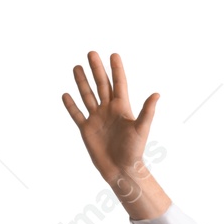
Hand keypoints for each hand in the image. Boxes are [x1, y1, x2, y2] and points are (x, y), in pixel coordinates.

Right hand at [62, 52, 167, 214]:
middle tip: (91, 52)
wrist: (121, 171)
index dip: (116, 69)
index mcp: (122, 108)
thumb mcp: (141, 129)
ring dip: (82, 82)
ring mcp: (97, 119)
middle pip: (101, 85)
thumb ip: (147, 111)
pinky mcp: (87, 129)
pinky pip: (77, 114)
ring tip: (77, 67)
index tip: (113, 54)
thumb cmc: (134, 152)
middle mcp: (108, 110)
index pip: (119, 84)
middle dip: (96, 69)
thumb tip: (157, 94)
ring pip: (88, 96)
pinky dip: (71, 105)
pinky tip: (66, 94)